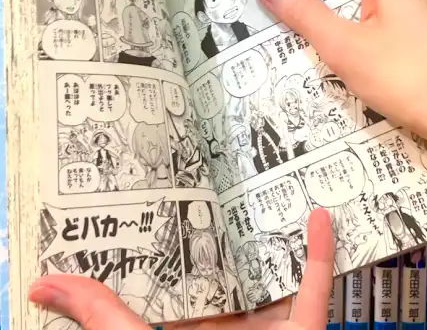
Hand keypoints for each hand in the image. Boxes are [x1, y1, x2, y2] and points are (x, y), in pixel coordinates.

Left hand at [28, 209, 333, 329]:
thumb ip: (98, 316)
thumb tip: (44, 284)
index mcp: (193, 328)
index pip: (185, 273)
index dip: (182, 233)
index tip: (180, 191)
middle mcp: (231, 326)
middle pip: (237, 265)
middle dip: (238, 223)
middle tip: (234, 173)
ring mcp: (269, 329)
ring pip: (281, 272)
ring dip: (286, 235)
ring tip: (281, 186)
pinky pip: (316, 288)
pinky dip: (321, 255)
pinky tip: (319, 218)